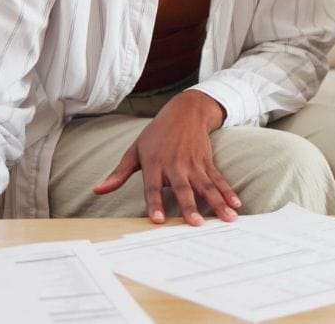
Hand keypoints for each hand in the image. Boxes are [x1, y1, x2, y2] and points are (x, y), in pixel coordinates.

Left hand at [93, 89, 241, 225]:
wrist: (185, 111)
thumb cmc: (156, 135)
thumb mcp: (135, 151)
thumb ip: (119, 173)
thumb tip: (98, 190)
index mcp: (154, 164)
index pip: (153, 187)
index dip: (155, 203)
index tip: (158, 220)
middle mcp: (175, 164)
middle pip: (183, 188)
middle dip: (190, 206)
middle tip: (197, 224)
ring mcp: (194, 163)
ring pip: (206, 186)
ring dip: (218, 203)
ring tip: (228, 218)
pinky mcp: (207, 161)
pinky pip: (218, 179)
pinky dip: (227, 192)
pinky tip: (236, 204)